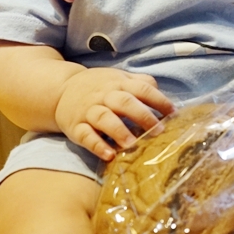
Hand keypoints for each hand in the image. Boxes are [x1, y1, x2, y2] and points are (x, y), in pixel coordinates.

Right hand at [54, 68, 173, 160]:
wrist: (61, 89)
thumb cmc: (99, 86)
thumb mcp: (119, 78)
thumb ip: (141, 83)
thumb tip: (164, 95)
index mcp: (119, 84)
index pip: (141, 89)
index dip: (158, 100)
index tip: (172, 113)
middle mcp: (104, 96)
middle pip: (125, 103)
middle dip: (142, 116)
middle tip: (158, 131)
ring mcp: (89, 111)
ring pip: (104, 118)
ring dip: (119, 131)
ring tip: (133, 145)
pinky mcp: (76, 127)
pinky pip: (85, 136)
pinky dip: (97, 145)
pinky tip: (109, 155)